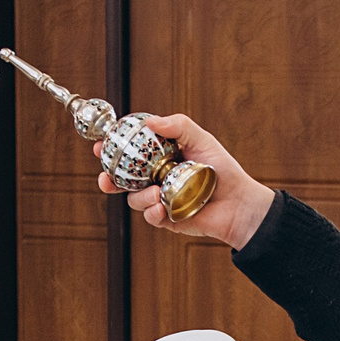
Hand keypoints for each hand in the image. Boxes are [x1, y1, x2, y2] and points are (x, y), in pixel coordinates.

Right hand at [95, 115, 274, 249]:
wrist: (238, 202)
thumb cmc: (222, 169)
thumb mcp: (201, 139)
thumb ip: (178, 126)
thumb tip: (150, 122)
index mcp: (160, 158)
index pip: (131, 151)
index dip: (113, 148)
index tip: (101, 145)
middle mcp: (156, 178)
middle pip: (123, 178)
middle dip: (108, 179)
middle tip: (105, 178)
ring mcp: (160, 198)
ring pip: (134, 199)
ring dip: (139, 197)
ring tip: (156, 194)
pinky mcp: (167, 218)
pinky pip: (149, 216)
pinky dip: (151, 212)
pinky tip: (161, 209)